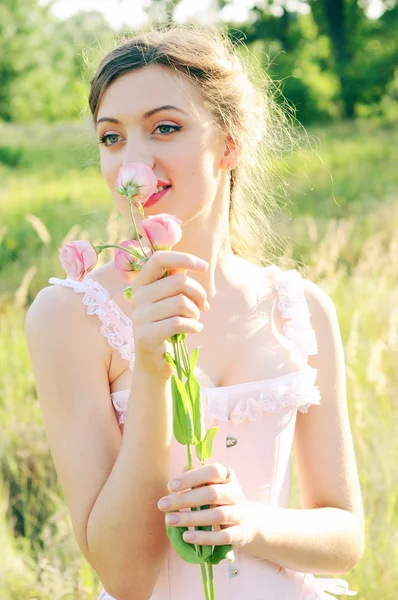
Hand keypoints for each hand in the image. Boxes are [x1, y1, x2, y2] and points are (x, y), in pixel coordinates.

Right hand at [128, 250, 209, 378]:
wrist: (154, 361)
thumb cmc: (166, 325)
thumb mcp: (168, 300)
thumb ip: (176, 280)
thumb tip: (195, 265)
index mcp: (141, 283)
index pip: (159, 259)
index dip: (184, 258)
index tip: (203, 267)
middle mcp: (137, 297)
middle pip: (178, 282)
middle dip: (199, 293)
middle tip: (203, 306)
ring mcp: (139, 317)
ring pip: (181, 303)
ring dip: (196, 312)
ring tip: (196, 319)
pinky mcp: (146, 335)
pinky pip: (179, 323)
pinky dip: (194, 326)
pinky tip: (195, 330)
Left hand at [157, 463, 256, 547]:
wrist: (247, 523)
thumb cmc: (221, 500)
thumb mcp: (213, 486)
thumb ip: (198, 479)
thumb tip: (183, 469)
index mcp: (228, 477)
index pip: (213, 472)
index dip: (192, 478)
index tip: (170, 486)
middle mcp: (236, 493)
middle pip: (212, 494)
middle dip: (185, 499)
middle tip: (162, 504)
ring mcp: (240, 514)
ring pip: (216, 515)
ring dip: (191, 518)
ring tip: (170, 520)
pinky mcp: (240, 534)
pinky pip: (222, 536)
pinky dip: (203, 537)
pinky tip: (186, 536)